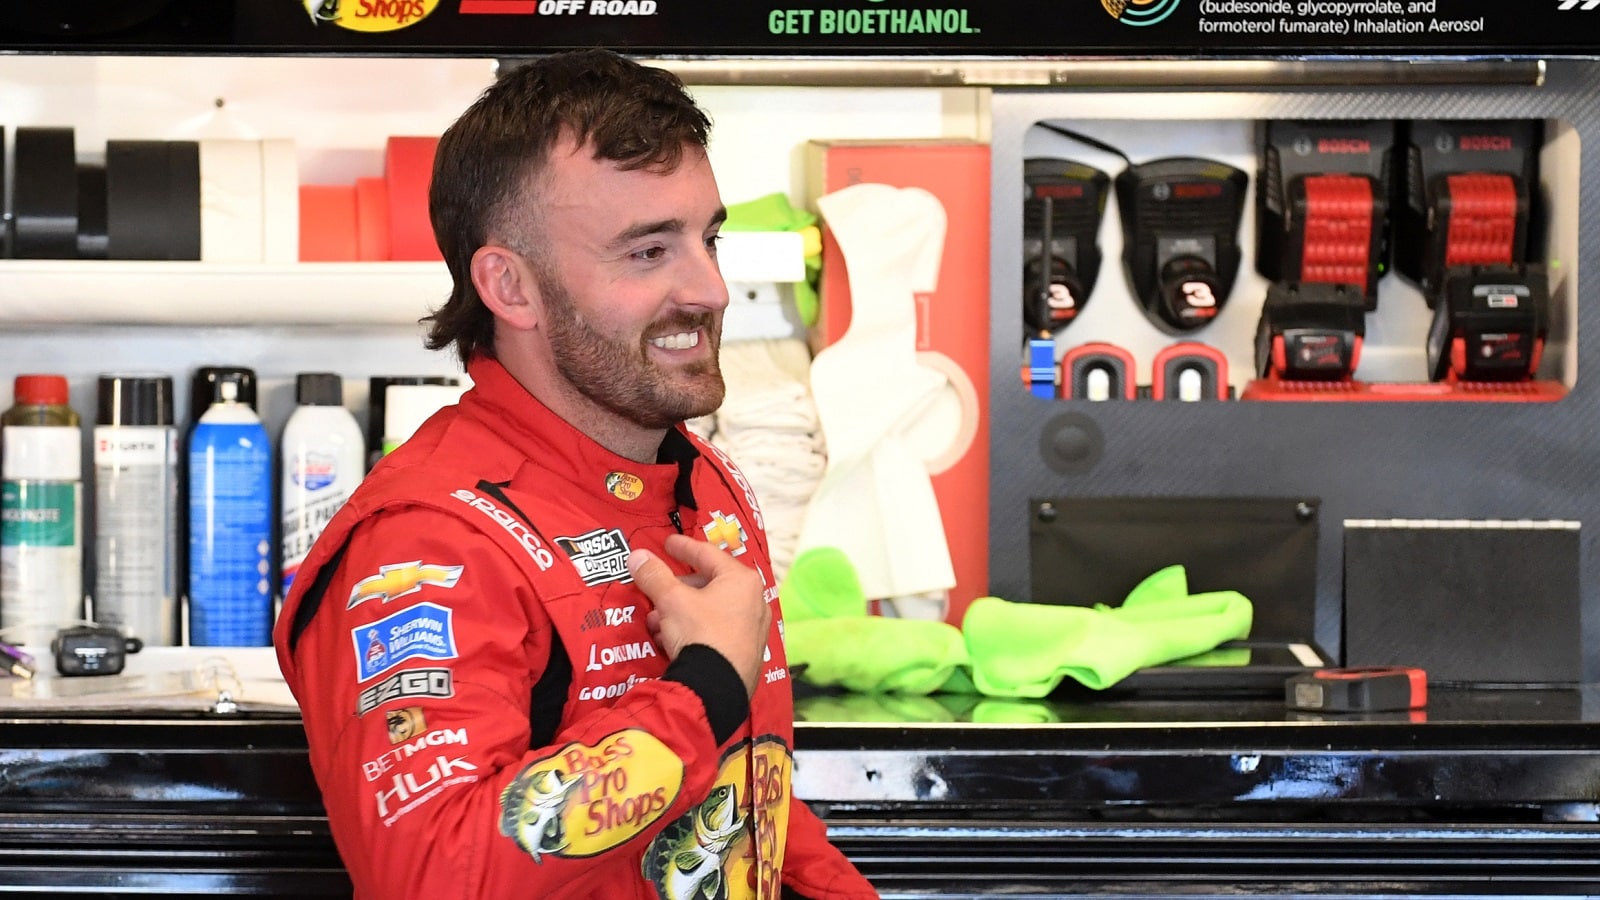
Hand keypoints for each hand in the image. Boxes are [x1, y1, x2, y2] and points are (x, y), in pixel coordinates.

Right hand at [628, 533, 770, 697]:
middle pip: (710, 584)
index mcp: (742, 580)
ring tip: (656, 622)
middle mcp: (754, 601)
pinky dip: (693, 630)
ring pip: (710, 611)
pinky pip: (716, 632)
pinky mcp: (747, 653)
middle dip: (677, 589)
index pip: (708, 555)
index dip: (683, 548)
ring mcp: (753, 629)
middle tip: (657, 592)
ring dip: (681, 612)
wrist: (715, 689)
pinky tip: (670, 641)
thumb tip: (637, 556)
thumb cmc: (699, 633)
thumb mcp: (671, 600)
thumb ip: (654, 575)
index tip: (668, 544)